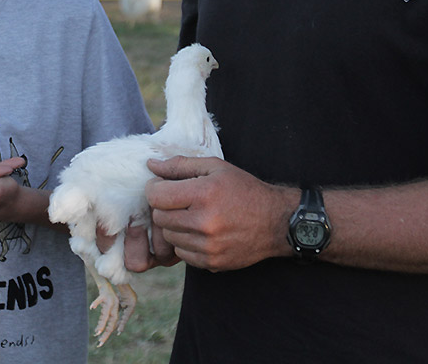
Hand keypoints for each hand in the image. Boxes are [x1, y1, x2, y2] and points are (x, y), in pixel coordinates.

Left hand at [145, 156, 295, 272]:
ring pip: (169, 237)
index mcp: (204, 194)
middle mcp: (204, 222)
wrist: (276, 222)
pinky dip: (185, 242)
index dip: (154, 189)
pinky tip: (200, 231)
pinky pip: (182, 254)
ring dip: (174, 225)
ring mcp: (208, 246)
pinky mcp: (211, 262)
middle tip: (178, 200)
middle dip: (163, 207)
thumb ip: (180, 165)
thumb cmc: (244, 189)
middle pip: (160, 217)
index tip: (162, 186)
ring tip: (191, 215)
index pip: (156, 196)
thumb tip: (151, 165)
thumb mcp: (216, 168)